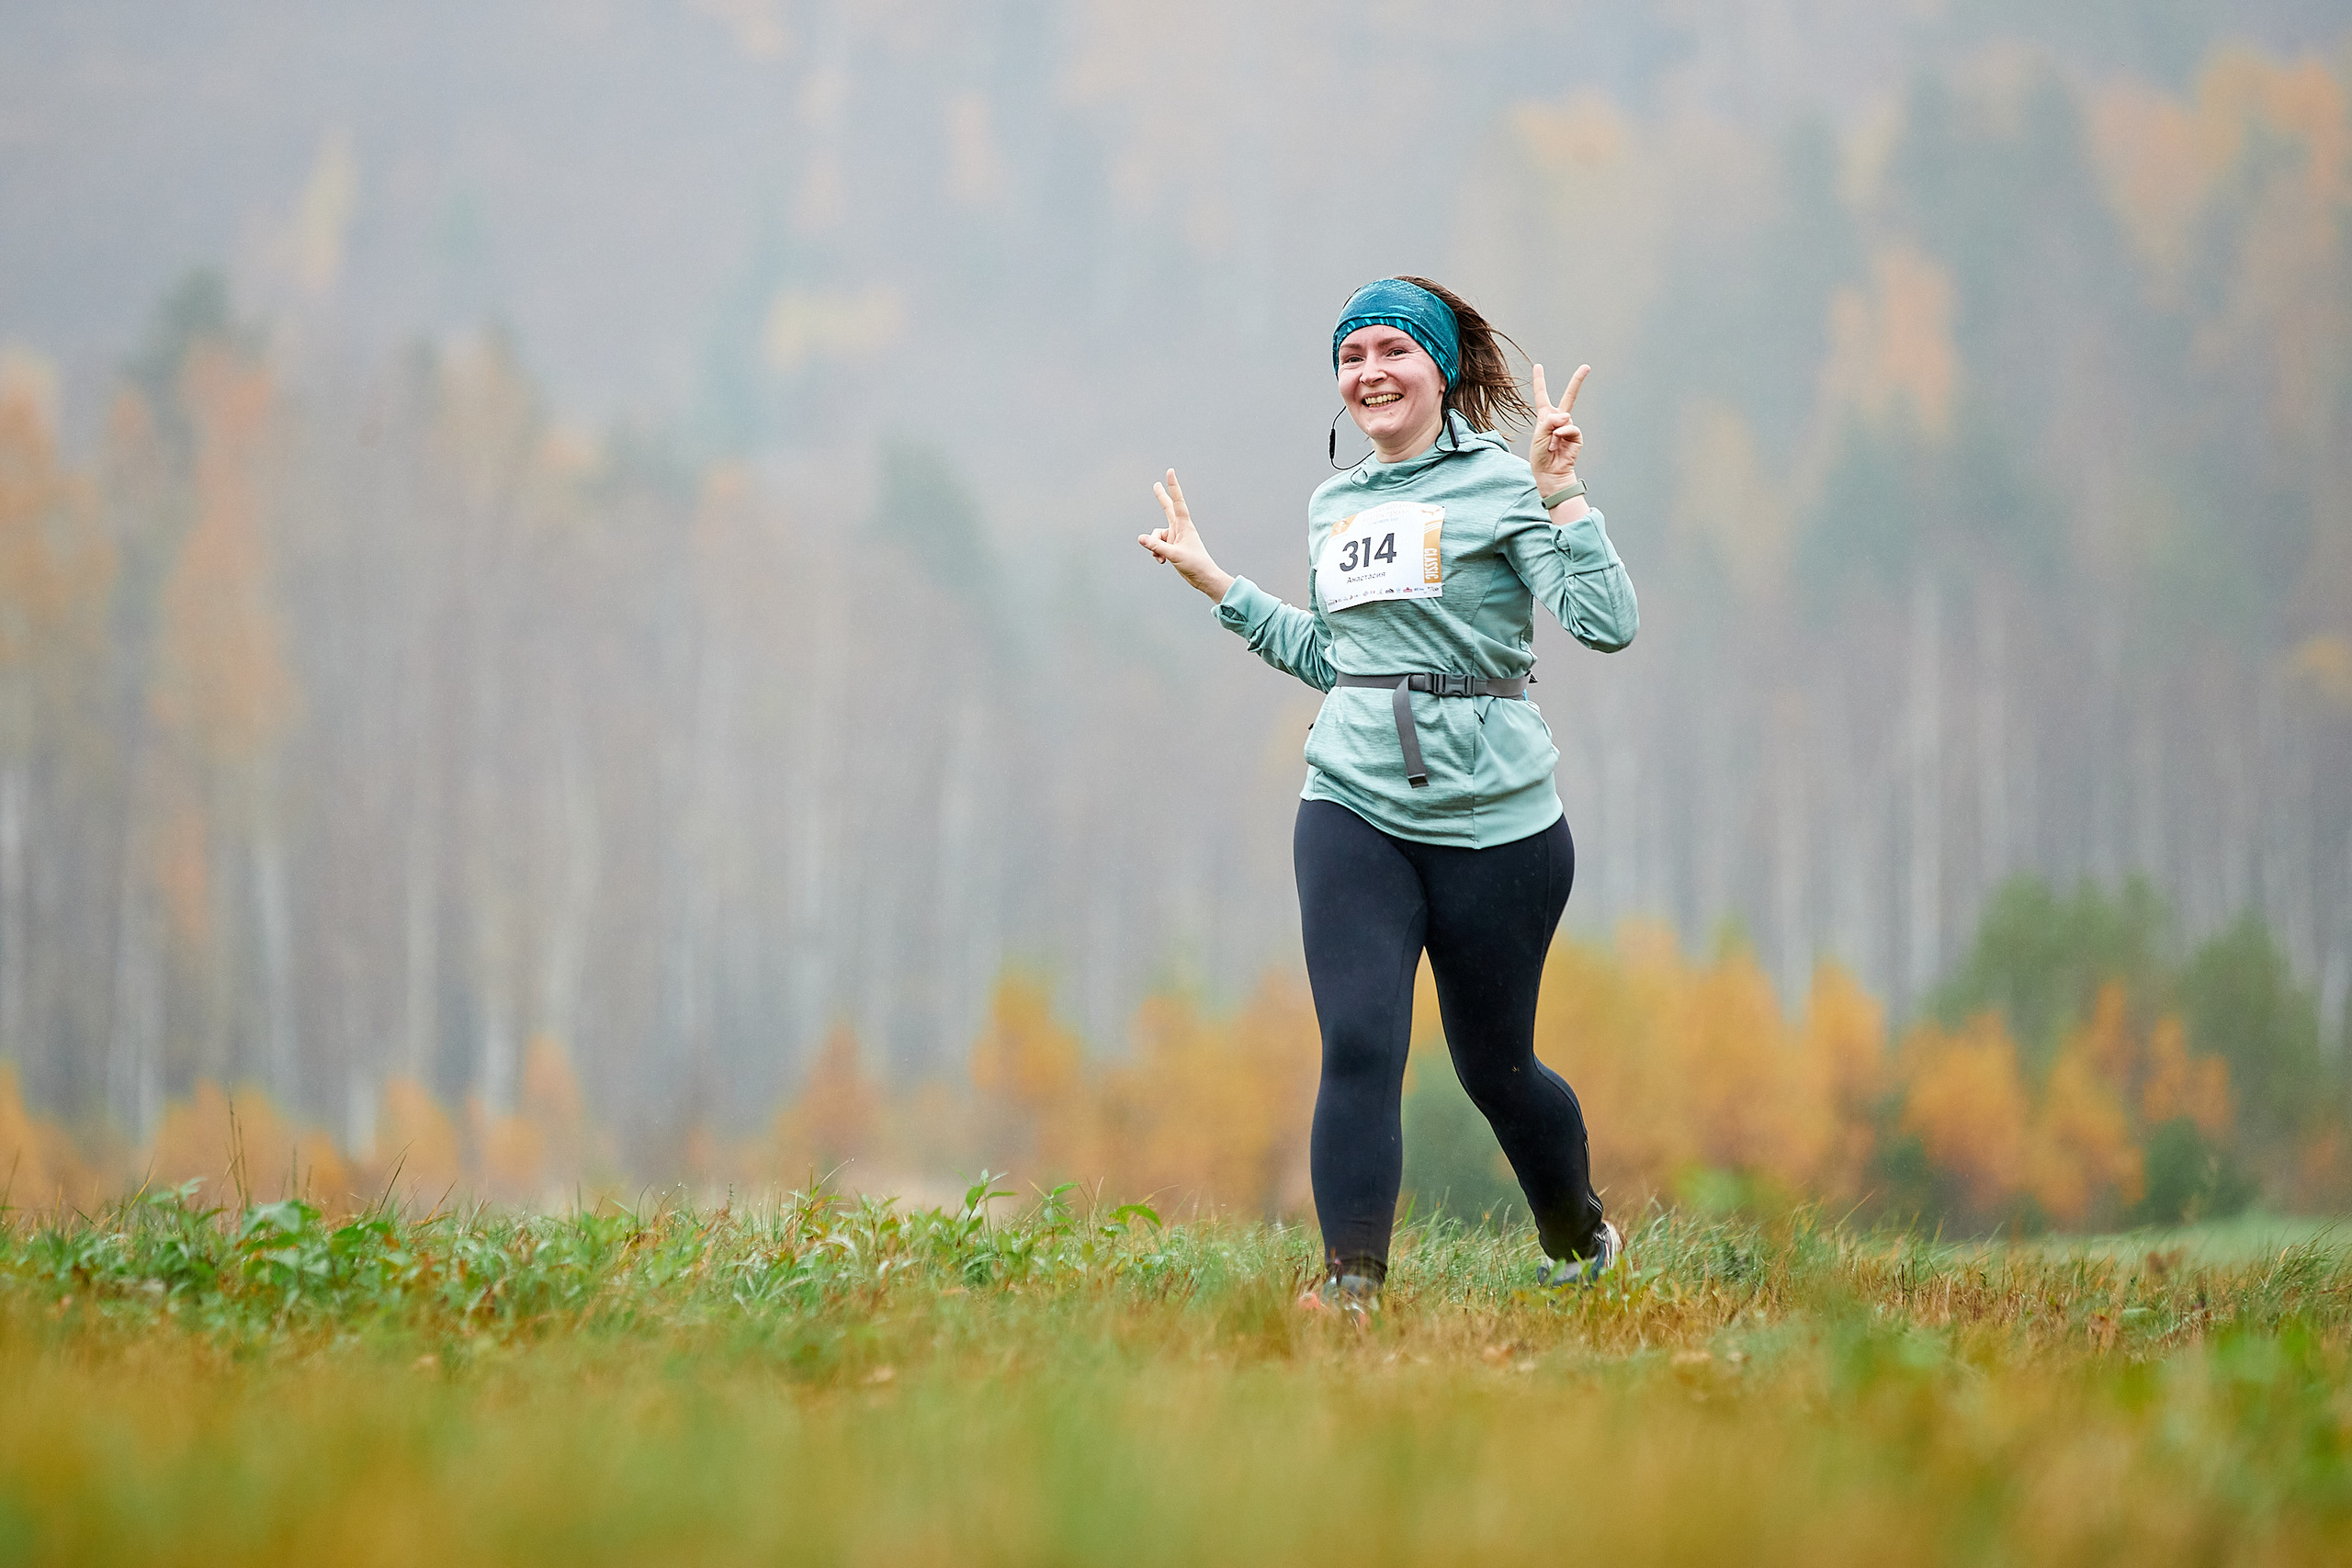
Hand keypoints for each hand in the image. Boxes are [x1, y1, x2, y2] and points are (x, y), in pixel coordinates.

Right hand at [1138, 469, 1234, 601]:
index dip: (1173, 486)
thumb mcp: (1173, 554)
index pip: (1177, 502)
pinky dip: (1156, 553)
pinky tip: (1162, 562)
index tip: (1170, 472)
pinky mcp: (1172, 547)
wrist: (1204, 578)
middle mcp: (1179, 529)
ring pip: (1156, 535)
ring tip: (1161, 558)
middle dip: (1161, 498)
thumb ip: (1156, 546)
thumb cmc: (1195, 564)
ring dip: (1154, 546)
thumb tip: (1140, 538)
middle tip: (1156, 485)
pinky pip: (1157, 546)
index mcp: (1184, 526)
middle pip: (1167, 509)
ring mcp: (1175, 538)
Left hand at [1529, 362, 1588, 500]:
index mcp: (1545, 417)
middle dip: (1578, 381)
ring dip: (1553, 430)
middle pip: (1569, 396)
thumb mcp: (1538, 435)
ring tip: (1549, 444)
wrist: (1550, 473)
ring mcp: (1568, 427)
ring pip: (1566, 415)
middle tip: (1586, 367)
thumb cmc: (1540, 456)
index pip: (1542, 395)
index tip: (1538, 366)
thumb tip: (1566, 415)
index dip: (1540, 381)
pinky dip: (1562, 434)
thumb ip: (1549, 421)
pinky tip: (1556, 443)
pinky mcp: (1576, 436)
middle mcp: (1558, 419)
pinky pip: (1570, 428)